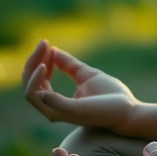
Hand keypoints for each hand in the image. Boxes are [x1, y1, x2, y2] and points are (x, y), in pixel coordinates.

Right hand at [23, 39, 139, 133]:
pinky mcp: (69, 111)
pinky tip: (45, 65)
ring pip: (31, 93)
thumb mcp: (86, 74)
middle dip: (33, 62)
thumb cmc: (109, 95)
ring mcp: (59, 112)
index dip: (38, 61)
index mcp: (56, 101)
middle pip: (29, 86)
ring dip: (33, 71)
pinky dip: (40, 82)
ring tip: (44, 54)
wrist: (127, 109)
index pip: (36, 82)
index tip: (46, 44)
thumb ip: (69, 65)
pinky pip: (46, 100)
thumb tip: (54, 51)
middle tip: (42, 43)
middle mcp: (54, 108)